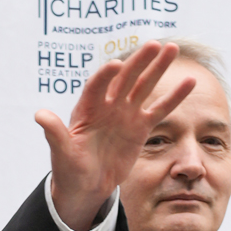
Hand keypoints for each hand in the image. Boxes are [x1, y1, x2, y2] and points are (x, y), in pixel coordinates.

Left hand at [38, 41, 196, 230]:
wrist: (86, 185)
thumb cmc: (69, 169)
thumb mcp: (61, 153)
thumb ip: (54, 133)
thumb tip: (39, 114)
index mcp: (86, 109)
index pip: (96, 87)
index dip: (105, 77)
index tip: (115, 66)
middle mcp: (107, 106)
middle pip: (124, 79)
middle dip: (138, 62)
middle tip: (154, 44)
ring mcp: (126, 114)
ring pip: (144, 86)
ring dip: (157, 68)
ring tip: (172, 49)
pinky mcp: (141, 127)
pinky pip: (160, 109)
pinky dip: (174, 96)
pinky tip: (190, 81)